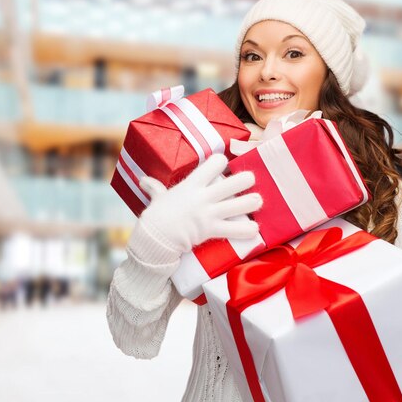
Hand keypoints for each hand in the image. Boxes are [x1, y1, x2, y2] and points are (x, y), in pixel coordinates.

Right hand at [138, 153, 261, 254]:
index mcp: (191, 184)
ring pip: (239, 205)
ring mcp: (209, 214)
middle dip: (246, 179)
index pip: (214, 163)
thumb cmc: (156, 217)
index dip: (221, 162)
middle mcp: (203, 197)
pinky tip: (255, 229)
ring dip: (252, 203)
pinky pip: (234, 230)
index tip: (225, 165)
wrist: (154, 238)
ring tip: (258, 201)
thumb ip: (155, 188)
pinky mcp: (212, 230)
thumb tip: (143, 180)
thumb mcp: (157, 198)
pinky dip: (247, 230)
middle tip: (251, 180)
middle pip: (233, 183)